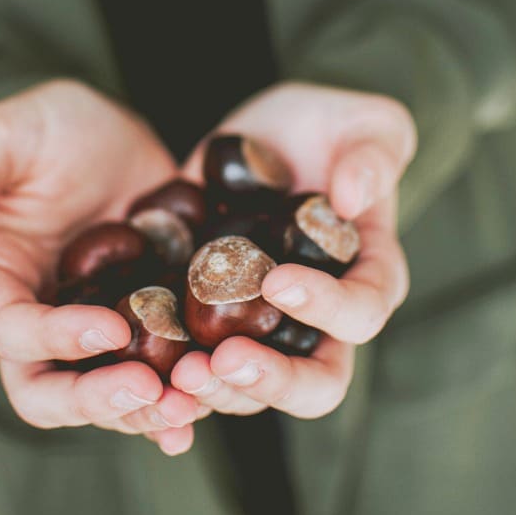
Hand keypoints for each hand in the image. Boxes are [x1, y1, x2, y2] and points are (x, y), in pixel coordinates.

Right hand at [0, 79, 201, 454]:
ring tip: (190, 404)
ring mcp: (87, 322)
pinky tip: (206, 400)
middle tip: (150, 391)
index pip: (12, 329)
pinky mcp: (137, 318)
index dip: (56, 339)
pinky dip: (173, 391)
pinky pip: (149, 368)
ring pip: (100, 392)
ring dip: (142, 409)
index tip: (113, 327)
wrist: (108, 129)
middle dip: (96, 400)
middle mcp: (35, 313)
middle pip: (47, 388)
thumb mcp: (2, 133)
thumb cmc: (44, 125)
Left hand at [172, 81, 415, 418]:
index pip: (361, 313)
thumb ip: (374, 156)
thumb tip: (353, 197)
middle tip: (222, 360)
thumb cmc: (331, 128)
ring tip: (178, 371)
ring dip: (216, 390)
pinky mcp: (212, 316)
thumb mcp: (367, 123)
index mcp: (366, 276)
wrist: (270, 135)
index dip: (327, 309)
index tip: (278, 282)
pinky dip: (172, 377)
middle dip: (270, 381)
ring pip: (250, 386)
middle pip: (313, 382)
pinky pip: (197, 362)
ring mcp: (262, 324)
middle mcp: (319, 317)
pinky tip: (141, 369)